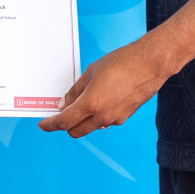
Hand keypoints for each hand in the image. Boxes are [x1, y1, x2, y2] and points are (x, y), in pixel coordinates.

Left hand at [38, 39, 171, 137]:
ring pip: (91, 127)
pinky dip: (97, 116)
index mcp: (91, 104)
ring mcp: (115, 119)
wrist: (151, 64)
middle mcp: (103, 116)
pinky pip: (105, 121)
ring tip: (83, 101)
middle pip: (76, 131)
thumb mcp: (91, 72)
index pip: (64, 121)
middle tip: (61, 112)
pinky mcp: (125, 116)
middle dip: (65, 125)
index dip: (51, 125)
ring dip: (82, 120)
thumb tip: (65, 103)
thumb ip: (76, 90)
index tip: (44, 125)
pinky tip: (100, 100)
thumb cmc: (122, 63)